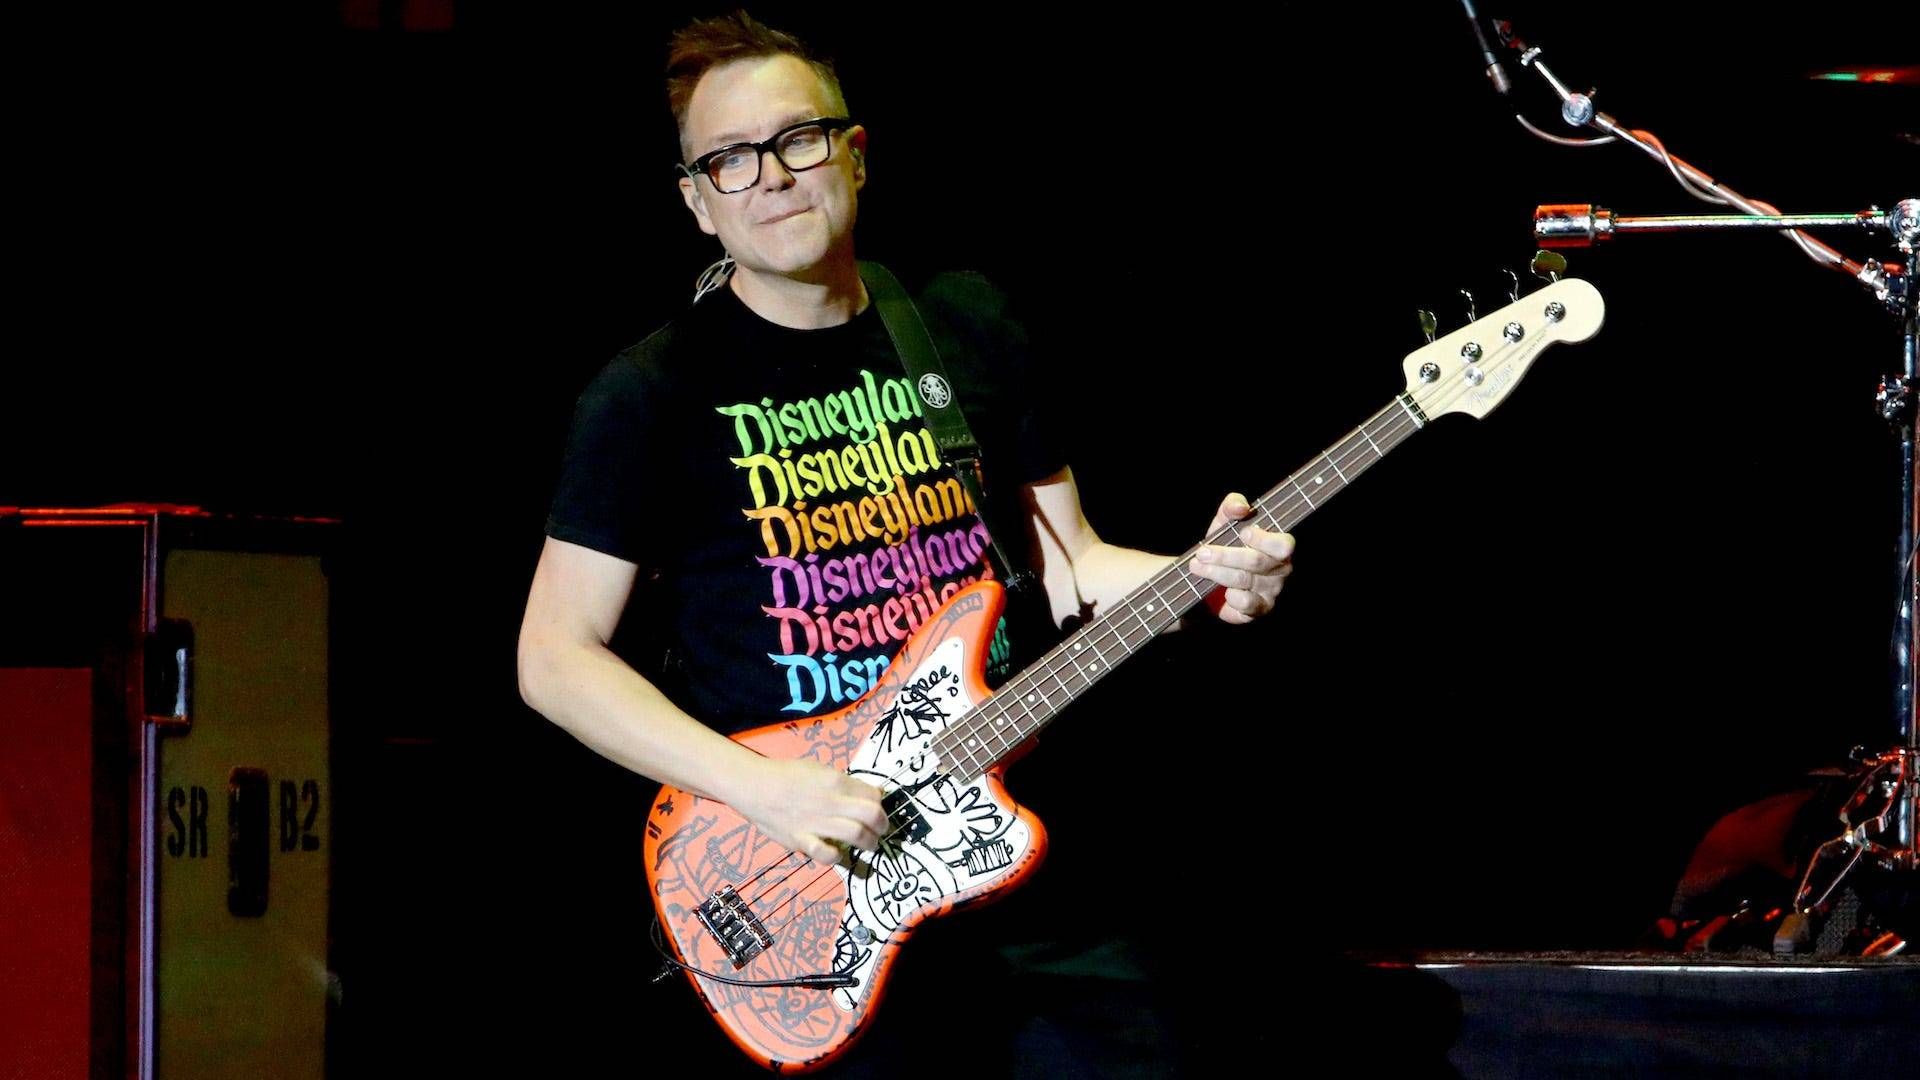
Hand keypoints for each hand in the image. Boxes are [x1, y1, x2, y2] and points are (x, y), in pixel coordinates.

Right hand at [732, 757, 888, 864]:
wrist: (754, 786)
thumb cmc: (786, 775)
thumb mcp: (819, 769)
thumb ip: (844, 783)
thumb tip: (871, 794)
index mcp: (836, 781)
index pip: (873, 795)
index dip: (880, 803)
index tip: (877, 808)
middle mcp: (830, 801)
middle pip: (872, 815)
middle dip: (882, 825)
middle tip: (880, 829)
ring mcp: (816, 822)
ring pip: (857, 835)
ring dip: (869, 843)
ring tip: (868, 844)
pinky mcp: (801, 840)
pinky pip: (826, 854)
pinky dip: (836, 855)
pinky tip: (837, 852)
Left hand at [1189, 492, 1294, 623]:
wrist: (1212, 577)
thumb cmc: (1226, 545)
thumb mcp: (1226, 522)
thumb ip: (1232, 506)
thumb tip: (1240, 507)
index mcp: (1278, 546)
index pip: (1283, 544)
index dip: (1264, 539)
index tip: (1242, 533)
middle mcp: (1280, 569)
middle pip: (1255, 561)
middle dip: (1224, 555)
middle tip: (1201, 553)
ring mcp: (1272, 591)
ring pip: (1244, 580)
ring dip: (1216, 572)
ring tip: (1196, 566)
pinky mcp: (1259, 609)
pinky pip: (1245, 604)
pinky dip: (1230, 597)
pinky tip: (1220, 591)